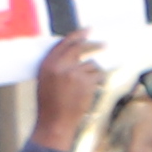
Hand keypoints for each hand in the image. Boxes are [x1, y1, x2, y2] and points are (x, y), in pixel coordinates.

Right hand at [25, 27, 105, 151]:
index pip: (64, 43)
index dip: (77, 35)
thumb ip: (57, 65)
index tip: (87, 30)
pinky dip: (98, 81)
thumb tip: (75, 53)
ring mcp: (74, 73)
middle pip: (81, 48)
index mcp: (47, 64)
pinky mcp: (86, 82)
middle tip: (104, 44)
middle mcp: (60, 65)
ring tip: (85, 86)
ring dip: (94, 73)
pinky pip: (98, 75)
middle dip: (94, 45)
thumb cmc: (50, 103)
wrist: (55, 121)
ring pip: (92, 64)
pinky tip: (91, 90)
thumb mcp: (47, 80)